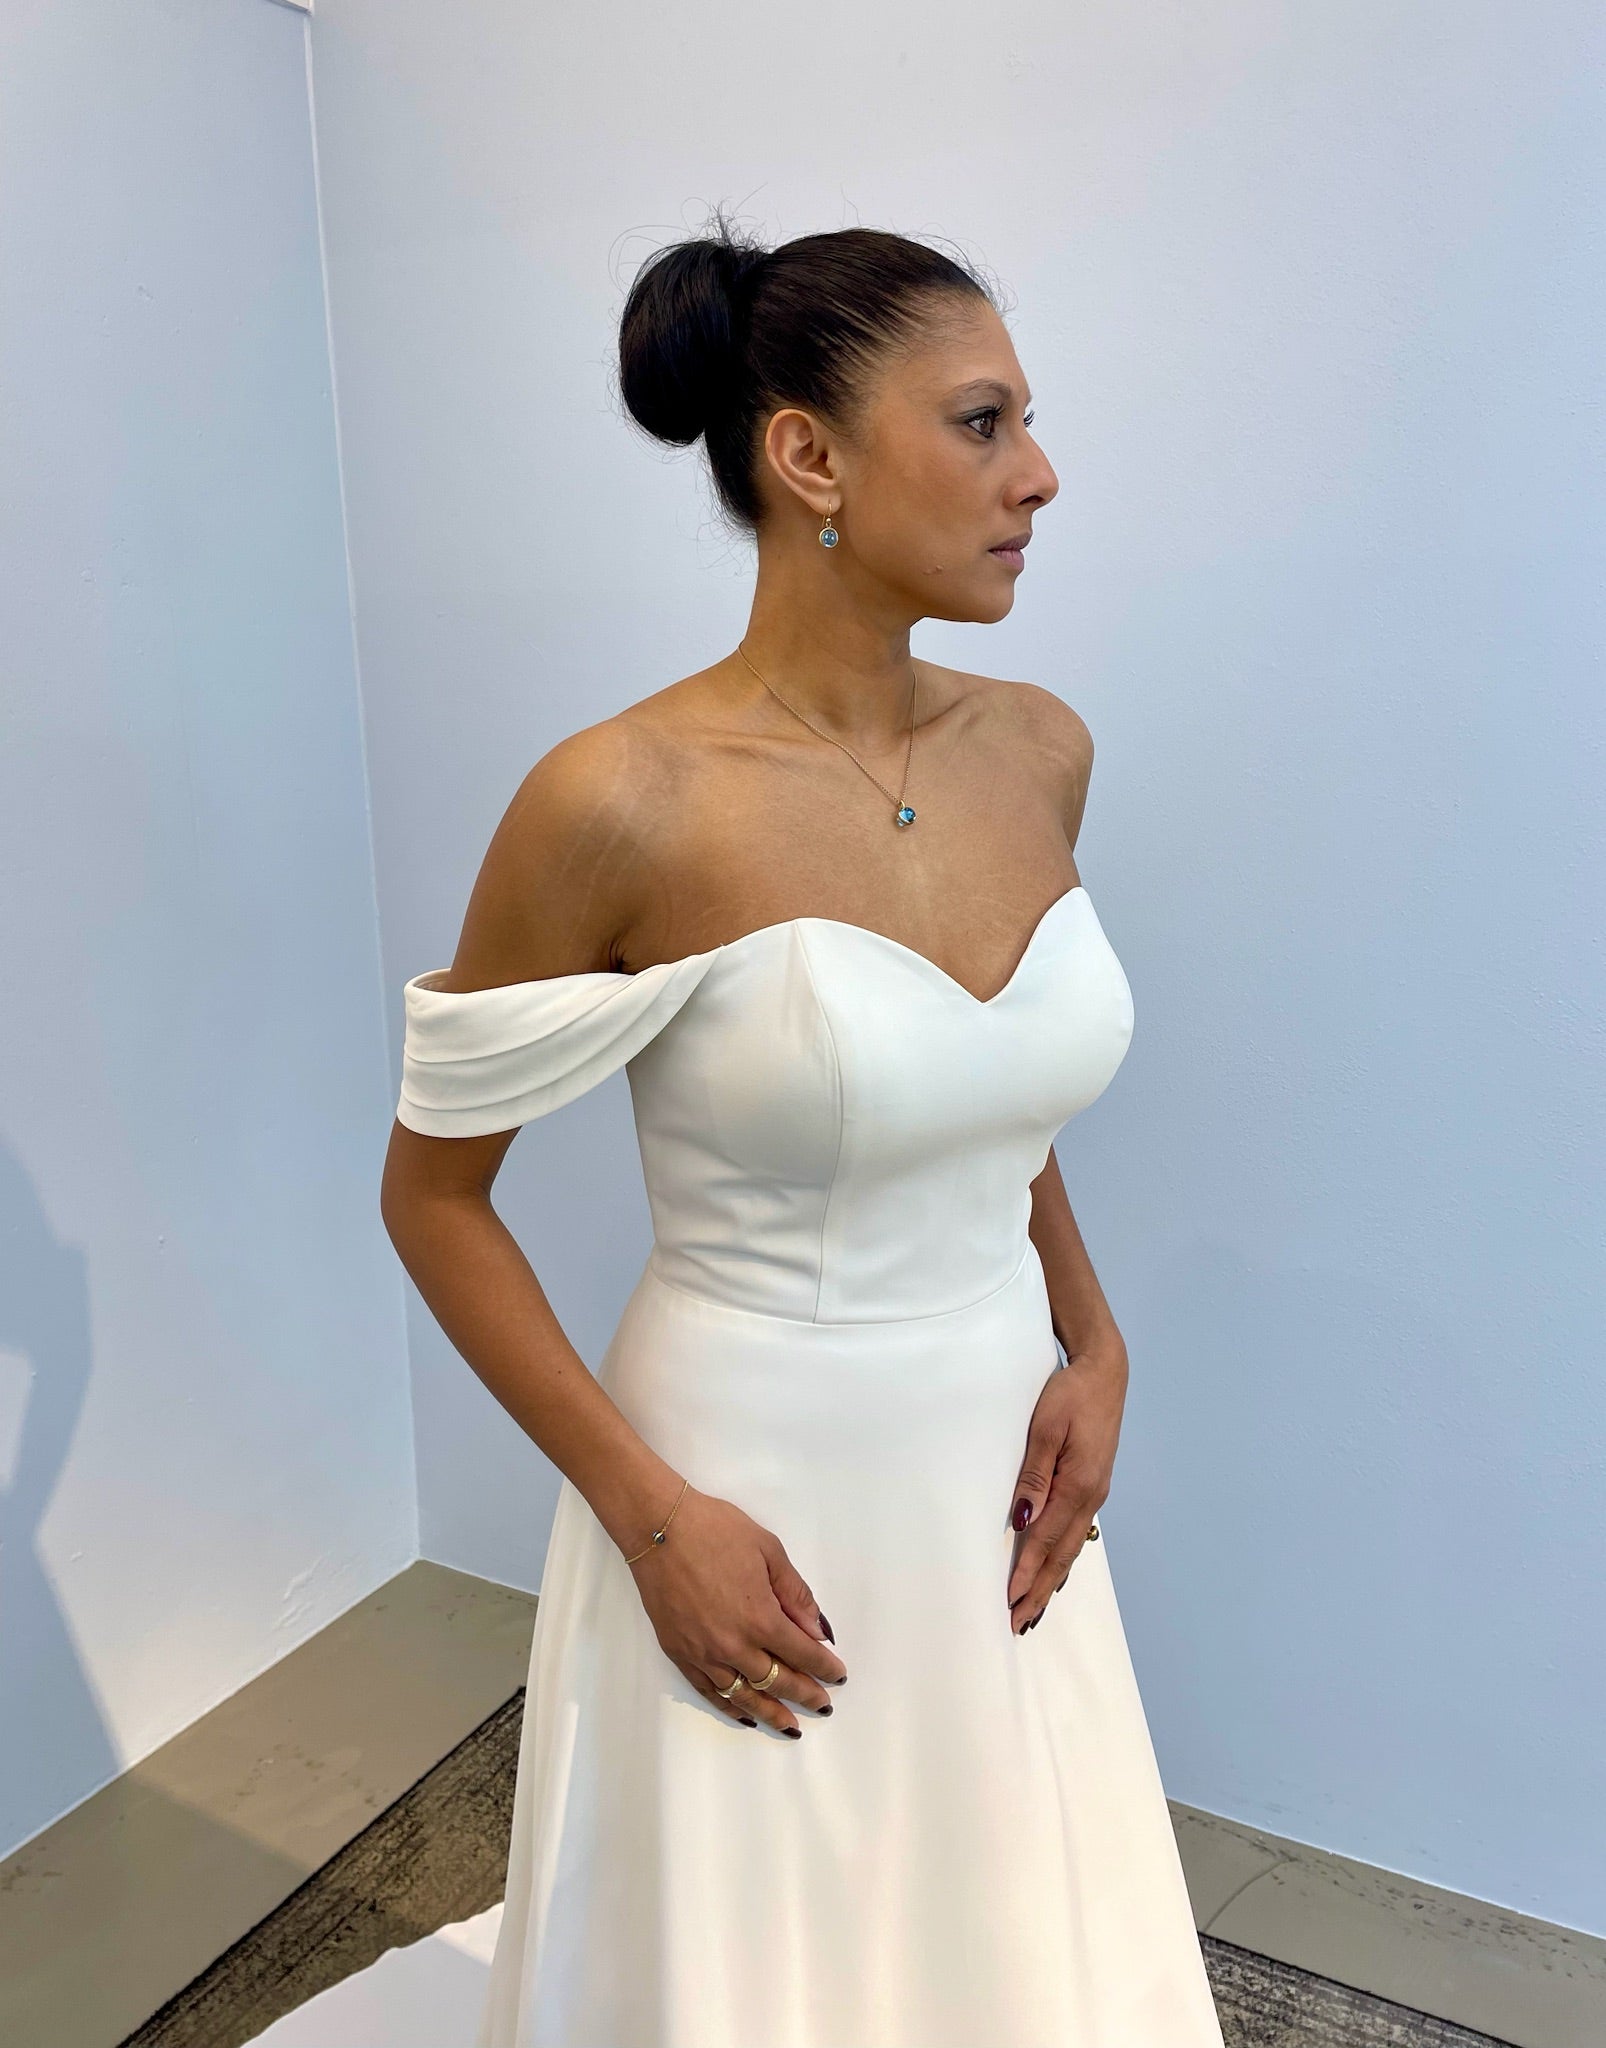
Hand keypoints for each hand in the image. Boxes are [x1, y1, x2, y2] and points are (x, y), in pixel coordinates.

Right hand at [628, 1485, 846, 1735]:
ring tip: (790, 1726)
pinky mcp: (679, 1653)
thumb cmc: (715, 1530)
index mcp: (761, 1618)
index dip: (824, 1667)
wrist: (658, 1528)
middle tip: (823, 1705)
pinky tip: (745, 1714)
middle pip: (777, 1680)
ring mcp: (703, 1654)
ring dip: (771, 1712)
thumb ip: (795, 1594)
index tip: (838, 1675)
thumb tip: (816, 1630)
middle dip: (804, 1694)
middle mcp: (734, 1645)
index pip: (802, 1654)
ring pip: (744, 1694)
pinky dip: (730, 1706)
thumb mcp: (768, 1550)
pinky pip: (710, 1691)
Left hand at [1006, 1324, 1128, 1632]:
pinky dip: (1062, 1557)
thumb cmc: (1071, 1395)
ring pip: (1070, 1547)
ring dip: (1051, 1579)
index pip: (1047, 1540)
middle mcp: (1091, 1496)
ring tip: (1033, 1609)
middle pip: (1062, 1555)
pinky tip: (1054, 1570)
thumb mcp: (1045, 1429)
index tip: (1009, 1602)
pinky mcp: (1092, 1485)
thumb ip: (1034, 1475)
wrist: (1104, 1373)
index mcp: (1079, 1485)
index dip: (1027, 1573)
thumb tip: (1022, 1519)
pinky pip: (1075, 1531)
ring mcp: (1095, 1493)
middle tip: (1018, 1622)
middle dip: (1039, 1590)